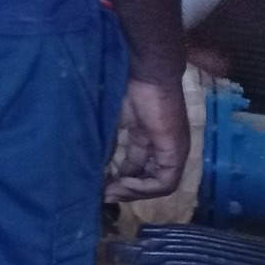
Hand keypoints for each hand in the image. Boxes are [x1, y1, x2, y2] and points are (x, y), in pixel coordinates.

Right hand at [105, 75, 189, 201]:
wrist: (143, 71)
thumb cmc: (124, 87)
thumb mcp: (111, 118)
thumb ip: (106, 139)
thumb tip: (89, 160)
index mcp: (149, 135)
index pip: (138, 164)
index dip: (120, 176)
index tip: (98, 183)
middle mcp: (164, 146)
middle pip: (148, 176)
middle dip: (125, 188)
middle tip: (102, 194)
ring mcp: (173, 150)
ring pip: (158, 183)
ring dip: (133, 191)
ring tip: (110, 192)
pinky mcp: (175, 151)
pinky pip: (164, 181)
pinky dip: (143, 187)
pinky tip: (122, 184)